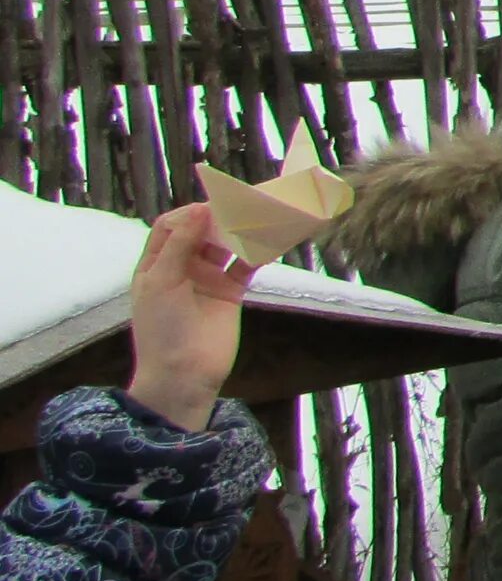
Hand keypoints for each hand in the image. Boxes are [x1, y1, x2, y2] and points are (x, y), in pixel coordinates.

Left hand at [126, 203, 256, 433]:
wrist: (183, 374)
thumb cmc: (162, 328)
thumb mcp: (162, 282)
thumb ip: (180, 244)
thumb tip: (199, 209)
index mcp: (156, 264)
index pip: (171, 227)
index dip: (188, 214)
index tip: (210, 208)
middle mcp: (182, 268)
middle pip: (200, 232)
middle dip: (217, 219)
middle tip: (240, 206)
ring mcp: (207, 279)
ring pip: (225, 246)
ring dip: (238, 233)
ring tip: (256, 218)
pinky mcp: (231, 292)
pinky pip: (245, 266)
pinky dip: (256, 253)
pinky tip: (267, 242)